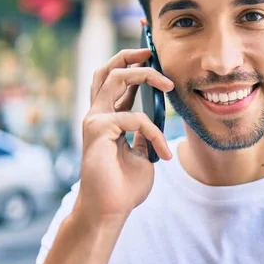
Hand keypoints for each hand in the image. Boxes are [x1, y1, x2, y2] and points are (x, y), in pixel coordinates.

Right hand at [75, 49, 174, 224]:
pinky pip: (134, 118)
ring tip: (169, 85)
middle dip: (130, 55)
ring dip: (144, 75)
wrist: (110, 210)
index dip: (132, 64)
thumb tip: (154, 119)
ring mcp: (94, 120)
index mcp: (109, 117)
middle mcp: (98, 114)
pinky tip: (163, 153)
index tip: (152, 55)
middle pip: (107, 69)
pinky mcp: (97, 130)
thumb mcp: (143, 153)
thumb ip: (144, 133)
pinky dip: (154, 133)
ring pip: (115, 78)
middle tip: (152, 53)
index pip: (117, 81)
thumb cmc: (125, 186)